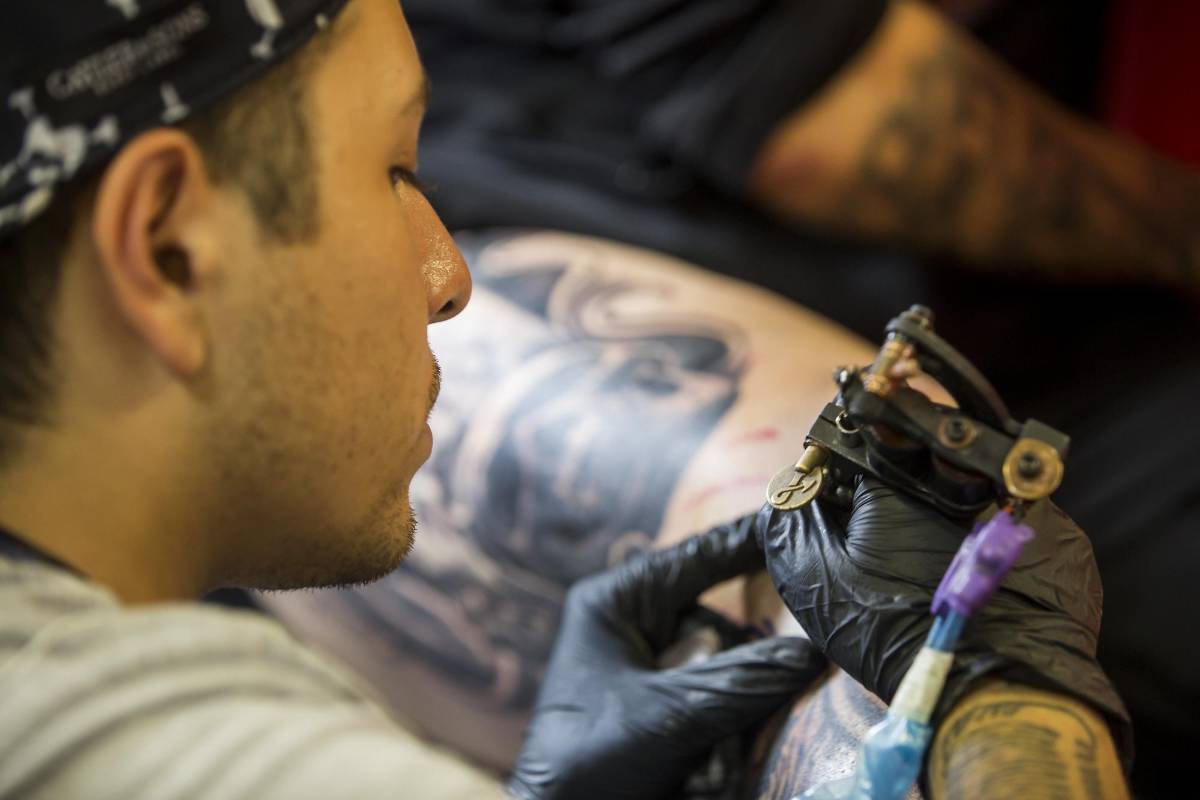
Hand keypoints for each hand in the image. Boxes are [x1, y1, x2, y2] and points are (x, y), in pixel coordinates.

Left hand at [508, 516, 825, 799]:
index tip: (799, 518)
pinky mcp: (668, 710)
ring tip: (699, 760)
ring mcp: (653, 669)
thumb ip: (745, 681)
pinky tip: (699, 771)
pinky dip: (722, 737)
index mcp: (616, 602)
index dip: (749, 540)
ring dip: (730, 717)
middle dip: (740, 668)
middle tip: (756, 687)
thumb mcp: (670, 715)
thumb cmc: (590, 762)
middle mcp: (636, 626)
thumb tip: (813, 652)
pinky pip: (722, 704)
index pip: (696, 557)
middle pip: (723, 624)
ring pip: (730, 670)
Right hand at [756, 476, 1131, 764]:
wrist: (988, 691)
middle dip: (898, 498)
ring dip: (948, 517)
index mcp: (896, 478)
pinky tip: (975, 583)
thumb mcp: (814, 579)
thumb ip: (788, 520)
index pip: (857, 454)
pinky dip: (989, 544)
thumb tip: (789, 490)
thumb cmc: (892, 634)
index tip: (840, 519)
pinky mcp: (1060, 537)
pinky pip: (1009, 525)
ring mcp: (1016, 503)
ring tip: (937, 571)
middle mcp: (961, 476)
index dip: (842, 488)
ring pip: (968, 493)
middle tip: (890, 552)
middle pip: (917, 468)